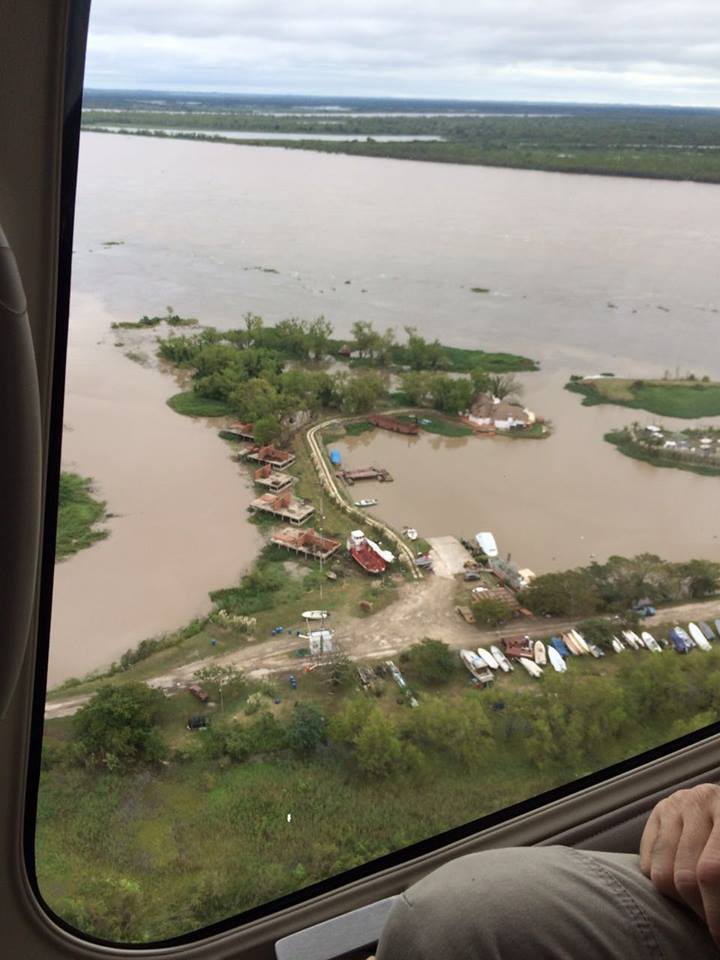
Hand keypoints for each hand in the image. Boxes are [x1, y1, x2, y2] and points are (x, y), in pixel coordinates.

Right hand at [640, 783, 719, 945]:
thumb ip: (719, 875)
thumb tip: (714, 917)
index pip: (710, 872)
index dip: (714, 912)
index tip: (719, 938)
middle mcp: (697, 801)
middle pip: (684, 875)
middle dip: (699, 909)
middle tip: (713, 924)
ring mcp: (674, 804)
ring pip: (661, 873)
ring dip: (681, 900)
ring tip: (702, 902)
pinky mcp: (658, 812)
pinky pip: (648, 863)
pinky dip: (665, 883)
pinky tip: (686, 881)